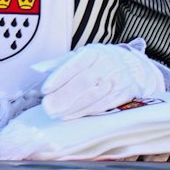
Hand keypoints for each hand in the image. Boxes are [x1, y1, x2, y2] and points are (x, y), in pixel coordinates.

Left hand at [37, 41, 165, 119]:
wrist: (133, 67)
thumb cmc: (100, 61)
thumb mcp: (81, 55)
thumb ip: (58, 63)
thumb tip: (36, 69)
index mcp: (93, 53)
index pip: (74, 64)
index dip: (59, 77)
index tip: (45, 89)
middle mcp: (106, 66)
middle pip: (84, 82)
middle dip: (64, 96)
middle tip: (47, 107)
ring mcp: (115, 82)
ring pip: (93, 96)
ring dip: (72, 107)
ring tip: (55, 114)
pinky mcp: (120, 96)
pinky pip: (101, 106)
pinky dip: (83, 112)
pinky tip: (69, 116)